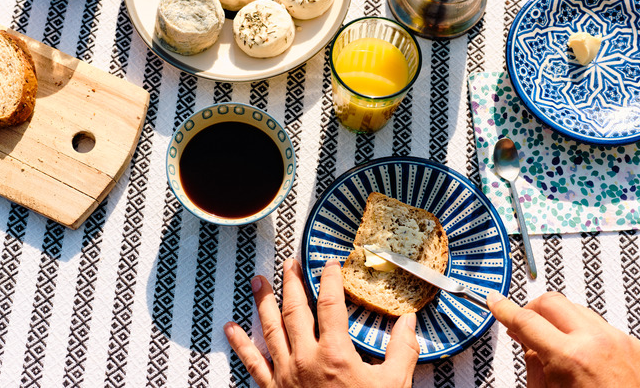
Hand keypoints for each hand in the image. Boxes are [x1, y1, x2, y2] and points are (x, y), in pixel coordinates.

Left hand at [224, 258, 419, 387]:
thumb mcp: (393, 385)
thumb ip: (402, 350)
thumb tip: (409, 322)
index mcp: (335, 354)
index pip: (331, 304)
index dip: (330, 279)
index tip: (329, 263)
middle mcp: (306, 359)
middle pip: (295, 310)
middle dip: (291, 283)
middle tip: (289, 264)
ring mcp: (286, 374)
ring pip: (270, 329)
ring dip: (263, 302)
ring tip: (258, 281)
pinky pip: (253, 363)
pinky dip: (240, 344)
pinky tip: (230, 328)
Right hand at [488, 291, 639, 387]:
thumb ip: (530, 358)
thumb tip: (523, 334)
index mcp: (571, 357)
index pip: (526, 320)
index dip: (504, 308)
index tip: (495, 301)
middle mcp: (596, 342)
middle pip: (551, 302)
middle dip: (531, 309)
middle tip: (523, 324)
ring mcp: (616, 340)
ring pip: (574, 308)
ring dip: (557, 320)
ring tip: (552, 341)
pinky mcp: (629, 343)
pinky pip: (597, 323)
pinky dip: (581, 331)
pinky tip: (578, 349)